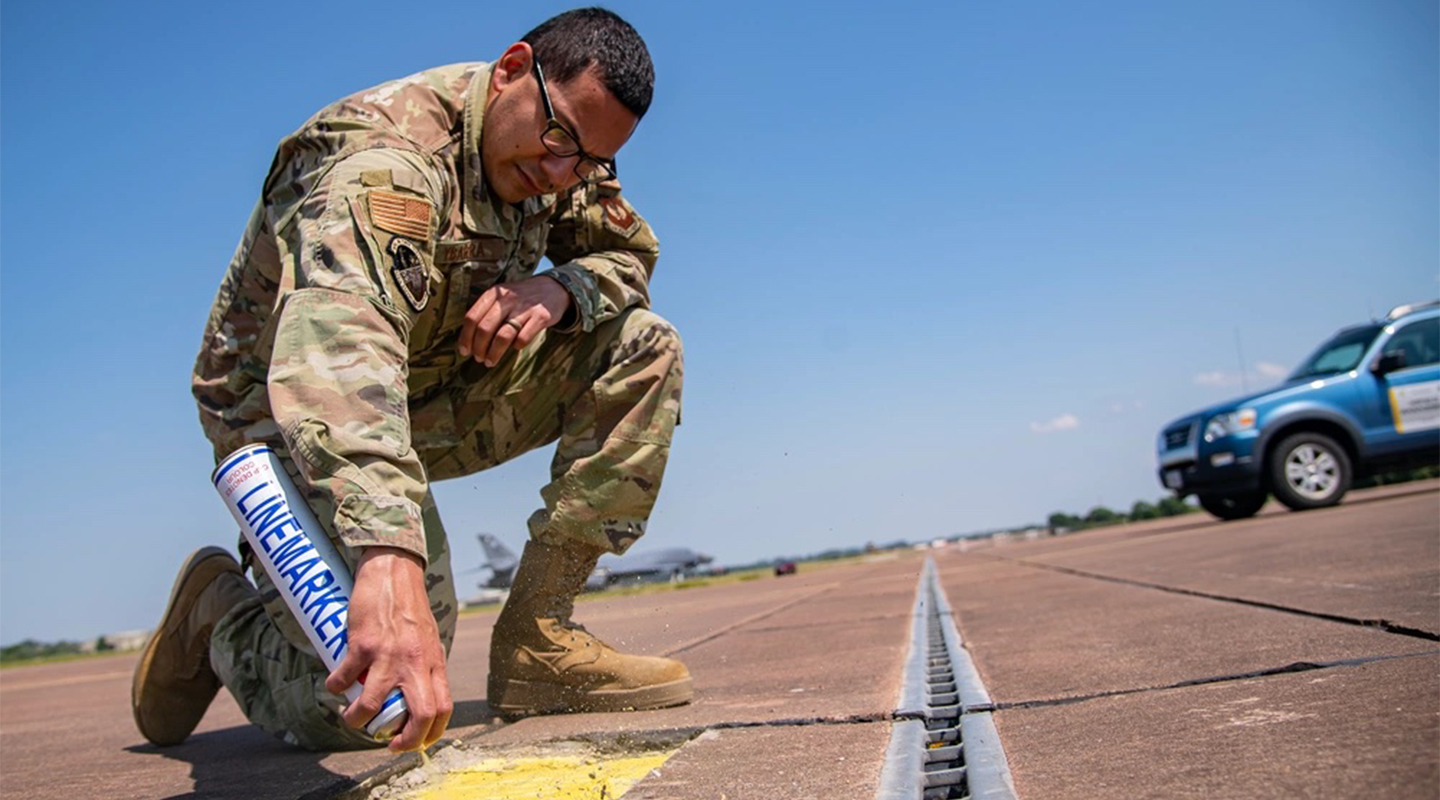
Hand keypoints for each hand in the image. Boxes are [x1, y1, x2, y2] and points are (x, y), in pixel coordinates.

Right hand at [326, 547, 450, 752]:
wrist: (393, 572)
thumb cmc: (409, 607)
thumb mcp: (428, 639)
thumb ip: (425, 665)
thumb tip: (415, 696)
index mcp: (435, 662)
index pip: (443, 708)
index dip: (431, 733)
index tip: (414, 742)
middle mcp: (416, 662)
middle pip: (421, 713)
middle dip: (404, 739)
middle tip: (386, 742)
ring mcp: (390, 654)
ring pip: (374, 704)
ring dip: (358, 719)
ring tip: (351, 718)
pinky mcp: (364, 644)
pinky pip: (345, 678)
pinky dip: (335, 688)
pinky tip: (333, 686)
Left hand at [458, 275, 570, 366]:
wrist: (553, 288)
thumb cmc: (521, 297)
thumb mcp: (502, 296)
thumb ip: (486, 312)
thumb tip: (469, 339)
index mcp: (493, 293)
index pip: (472, 317)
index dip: (465, 337)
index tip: (464, 351)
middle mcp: (507, 299)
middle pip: (485, 328)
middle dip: (478, 348)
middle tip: (478, 358)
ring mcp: (524, 308)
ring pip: (502, 336)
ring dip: (494, 353)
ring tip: (490, 362)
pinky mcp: (540, 317)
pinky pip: (523, 338)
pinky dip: (516, 347)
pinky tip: (514, 348)